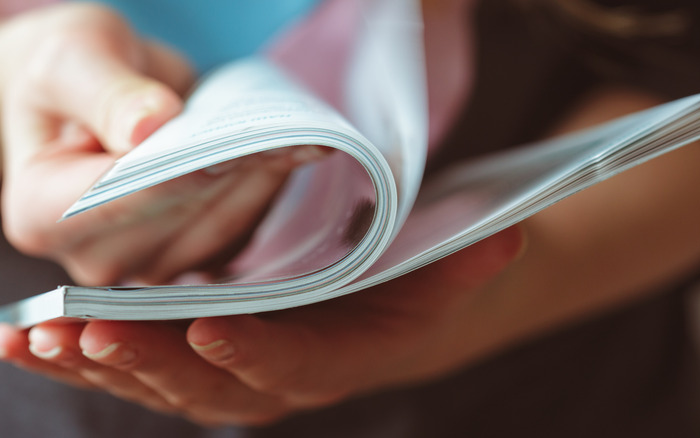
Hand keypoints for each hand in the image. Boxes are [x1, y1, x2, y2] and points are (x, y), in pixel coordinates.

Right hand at [0, 4, 322, 284]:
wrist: (96, 100)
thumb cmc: (75, 78)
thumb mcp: (72, 59)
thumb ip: (104, 93)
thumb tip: (147, 128)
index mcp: (40, 215)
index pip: (118, 201)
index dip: (177, 173)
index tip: (229, 144)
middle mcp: (96, 257)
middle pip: (178, 219)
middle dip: (231, 170)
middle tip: (279, 129)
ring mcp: (150, 264)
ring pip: (221, 228)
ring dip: (260, 180)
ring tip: (293, 134)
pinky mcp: (196, 255)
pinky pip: (243, 229)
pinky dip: (266, 187)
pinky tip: (286, 151)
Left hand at [0, 226, 524, 425]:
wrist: (375, 320)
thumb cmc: (401, 295)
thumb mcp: (440, 276)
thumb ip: (468, 263)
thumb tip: (509, 240)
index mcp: (327, 363)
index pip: (290, 369)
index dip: (255, 355)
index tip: (213, 329)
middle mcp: (267, 381)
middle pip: (204, 383)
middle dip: (148, 360)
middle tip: (92, 327)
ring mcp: (222, 374)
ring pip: (153, 380)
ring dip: (95, 361)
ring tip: (37, 334)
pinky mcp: (188, 358)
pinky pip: (129, 364)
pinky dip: (78, 354)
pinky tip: (27, 338)